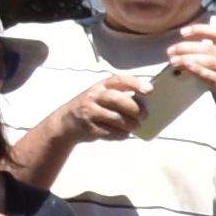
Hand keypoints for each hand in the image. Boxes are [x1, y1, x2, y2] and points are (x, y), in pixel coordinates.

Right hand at [24, 67, 152, 164]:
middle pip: (118, 100)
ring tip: (135, 126)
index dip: (135, 84)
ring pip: (117, 119)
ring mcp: (90, 112)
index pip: (118, 80)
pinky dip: (122, 134)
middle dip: (135, 109)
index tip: (150, 90)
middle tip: (144, 116)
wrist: (66, 123)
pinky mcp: (89, 128)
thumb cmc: (92, 108)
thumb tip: (146, 103)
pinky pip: (112, 133)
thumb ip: (119, 96)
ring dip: (131, 125)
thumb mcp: (101, 96)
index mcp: (100, 86)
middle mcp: (93, 97)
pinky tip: (123, 133)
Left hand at [162, 22, 215, 106]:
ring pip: (212, 61)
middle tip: (171, 51)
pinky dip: (197, 71)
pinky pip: (212, 78)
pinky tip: (185, 67)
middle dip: (188, 47)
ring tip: (173, 61)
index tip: (183, 32)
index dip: (201, 30)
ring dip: (189, 59)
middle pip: (212, 48)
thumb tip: (209, 33)